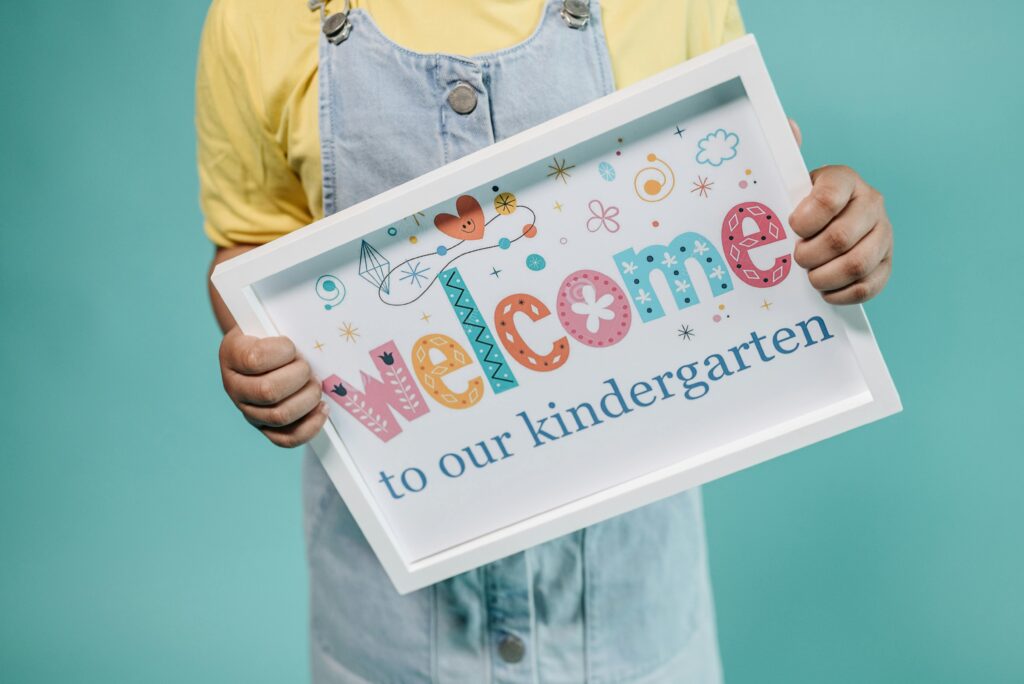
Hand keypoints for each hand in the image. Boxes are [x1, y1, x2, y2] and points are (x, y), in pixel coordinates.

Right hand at [219, 327, 328, 446]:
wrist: (258, 345)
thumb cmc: (269, 331)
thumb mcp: (268, 319)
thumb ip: (281, 321)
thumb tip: (316, 327)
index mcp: (231, 354)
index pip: (255, 359)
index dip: (282, 352)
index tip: (291, 346)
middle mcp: (234, 386)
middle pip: (268, 392)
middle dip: (298, 377)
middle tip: (308, 366)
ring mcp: (248, 410)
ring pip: (279, 416)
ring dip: (307, 399)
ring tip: (316, 386)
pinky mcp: (264, 427)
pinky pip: (286, 438)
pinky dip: (310, 426)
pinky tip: (322, 409)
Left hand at [789, 165, 892, 303]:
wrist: (825, 225)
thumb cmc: (801, 204)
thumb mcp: (792, 180)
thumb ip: (786, 154)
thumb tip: (791, 126)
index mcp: (845, 179)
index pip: (828, 198)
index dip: (804, 221)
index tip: (792, 227)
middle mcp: (871, 203)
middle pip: (840, 239)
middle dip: (809, 255)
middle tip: (797, 258)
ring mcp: (884, 234)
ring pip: (856, 265)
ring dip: (824, 277)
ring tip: (810, 276)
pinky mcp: (886, 263)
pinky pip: (868, 287)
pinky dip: (842, 294)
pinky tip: (826, 290)